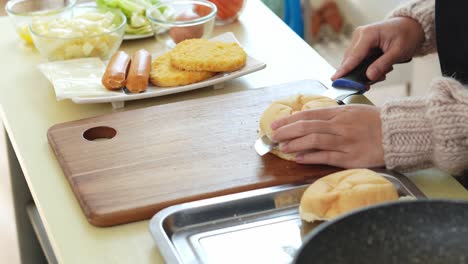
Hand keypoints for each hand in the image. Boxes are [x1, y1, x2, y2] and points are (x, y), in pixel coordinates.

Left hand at [270, 105, 384, 167]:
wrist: (399, 133)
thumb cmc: (375, 122)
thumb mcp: (353, 112)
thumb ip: (332, 115)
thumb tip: (310, 119)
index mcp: (340, 113)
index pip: (309, 115)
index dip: (289, 119)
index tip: (276, 123)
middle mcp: (340, 125)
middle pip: (307, 127)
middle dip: (287, 131)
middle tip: (273, 135)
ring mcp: (345, 141)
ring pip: (314, 141)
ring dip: (295, 144)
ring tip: (282, 147)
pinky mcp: (351, 158)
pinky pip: (327, 157)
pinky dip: (311, 157)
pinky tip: (298, 158)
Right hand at [332, 17, 424, 82]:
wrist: (410, 27)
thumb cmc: (407, 35)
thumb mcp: (399, 51)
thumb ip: (383, 64)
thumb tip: (369, 77)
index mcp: (368, 34)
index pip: (354, 56)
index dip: (345, 70)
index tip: (335, 80)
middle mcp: (359, 36)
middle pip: (351, 61)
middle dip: (360, 75)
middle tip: (371, 83)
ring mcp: (358, 40)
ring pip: (354, 63)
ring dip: (365, 72)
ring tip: (383, 72)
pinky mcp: (360, 46)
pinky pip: (358, 61)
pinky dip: (366, 68)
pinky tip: (379, 69)